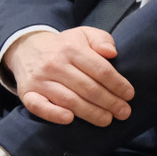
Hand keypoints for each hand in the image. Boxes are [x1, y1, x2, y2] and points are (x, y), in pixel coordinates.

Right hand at [5, 26, 134, 125]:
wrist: (26, 48)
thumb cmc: (64, 45)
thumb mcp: (84, 34)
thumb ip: (102, 39)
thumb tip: (111, 53)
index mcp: (72, 49)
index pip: (101, 70)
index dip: (118, 84)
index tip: (130, 95)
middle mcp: (55, 64)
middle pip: (88, 87)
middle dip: (110, 102)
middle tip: (124, 112)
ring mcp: (40, 80)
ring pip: (69, 100)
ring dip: (91, 112)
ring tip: (107, 120)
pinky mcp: (27, 93)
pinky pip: (39, 106)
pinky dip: (53, 114)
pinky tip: (70, 120)